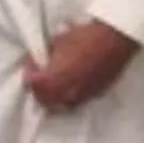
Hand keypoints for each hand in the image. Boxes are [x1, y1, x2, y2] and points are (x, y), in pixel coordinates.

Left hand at [23, 20, 139, 111]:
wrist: (114, 39)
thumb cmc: (83, 36)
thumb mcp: (57, 43)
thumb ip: (45, 57)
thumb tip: (38, 62)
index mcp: (54, 79)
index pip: (32, 85)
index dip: (29, 75)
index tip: (31, 67)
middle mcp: (67, 93)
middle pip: (45, 100)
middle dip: (39, 90)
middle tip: (39, 77)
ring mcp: (83, 96)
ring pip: (61, 105)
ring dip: (54, 97)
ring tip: (54, 83)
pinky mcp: (96, 95)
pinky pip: (77, 102)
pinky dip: (70, 97)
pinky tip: (71, 84)